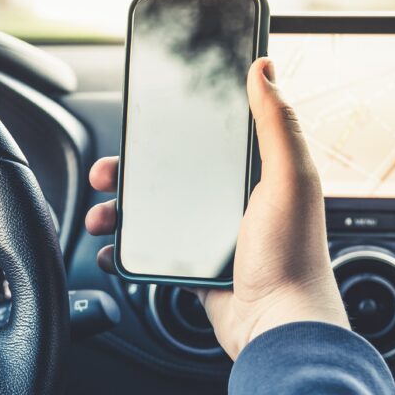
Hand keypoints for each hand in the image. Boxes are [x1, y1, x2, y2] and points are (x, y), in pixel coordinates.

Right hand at [86, 57, 348, 359]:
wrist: (278, 327)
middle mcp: (230, 199)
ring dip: (118, 209)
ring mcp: (209, 234)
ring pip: (151, 210)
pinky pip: (150, 250)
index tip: (139, 120)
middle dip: (129, 169)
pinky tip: (112, 249)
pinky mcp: (194, 266)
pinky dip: (125, 249)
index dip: (170, 126)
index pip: (206, 136)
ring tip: (101, 215)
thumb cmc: (293, 255)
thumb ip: (277, 123)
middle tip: (106, 171)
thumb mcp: (290, 178)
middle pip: (167, 172)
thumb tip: (264, 67)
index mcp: (254, 173)